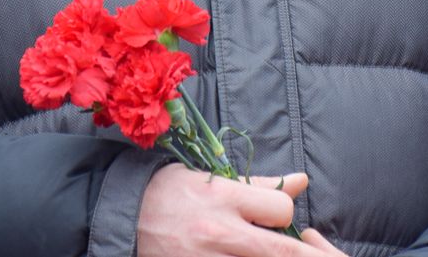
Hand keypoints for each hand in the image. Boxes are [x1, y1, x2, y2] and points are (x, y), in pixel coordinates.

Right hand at [137, 167, 342, 255]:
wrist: (124, 218)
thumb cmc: (170, 192)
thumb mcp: (210, 177)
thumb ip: (258, 185)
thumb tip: (303, 181)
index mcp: (224, 197)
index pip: (281, 208)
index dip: (284, 212)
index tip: (275, 215)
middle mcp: (220, 231)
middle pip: (282, 250)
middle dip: (297, 252)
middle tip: (298, 250)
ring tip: (260, 248)